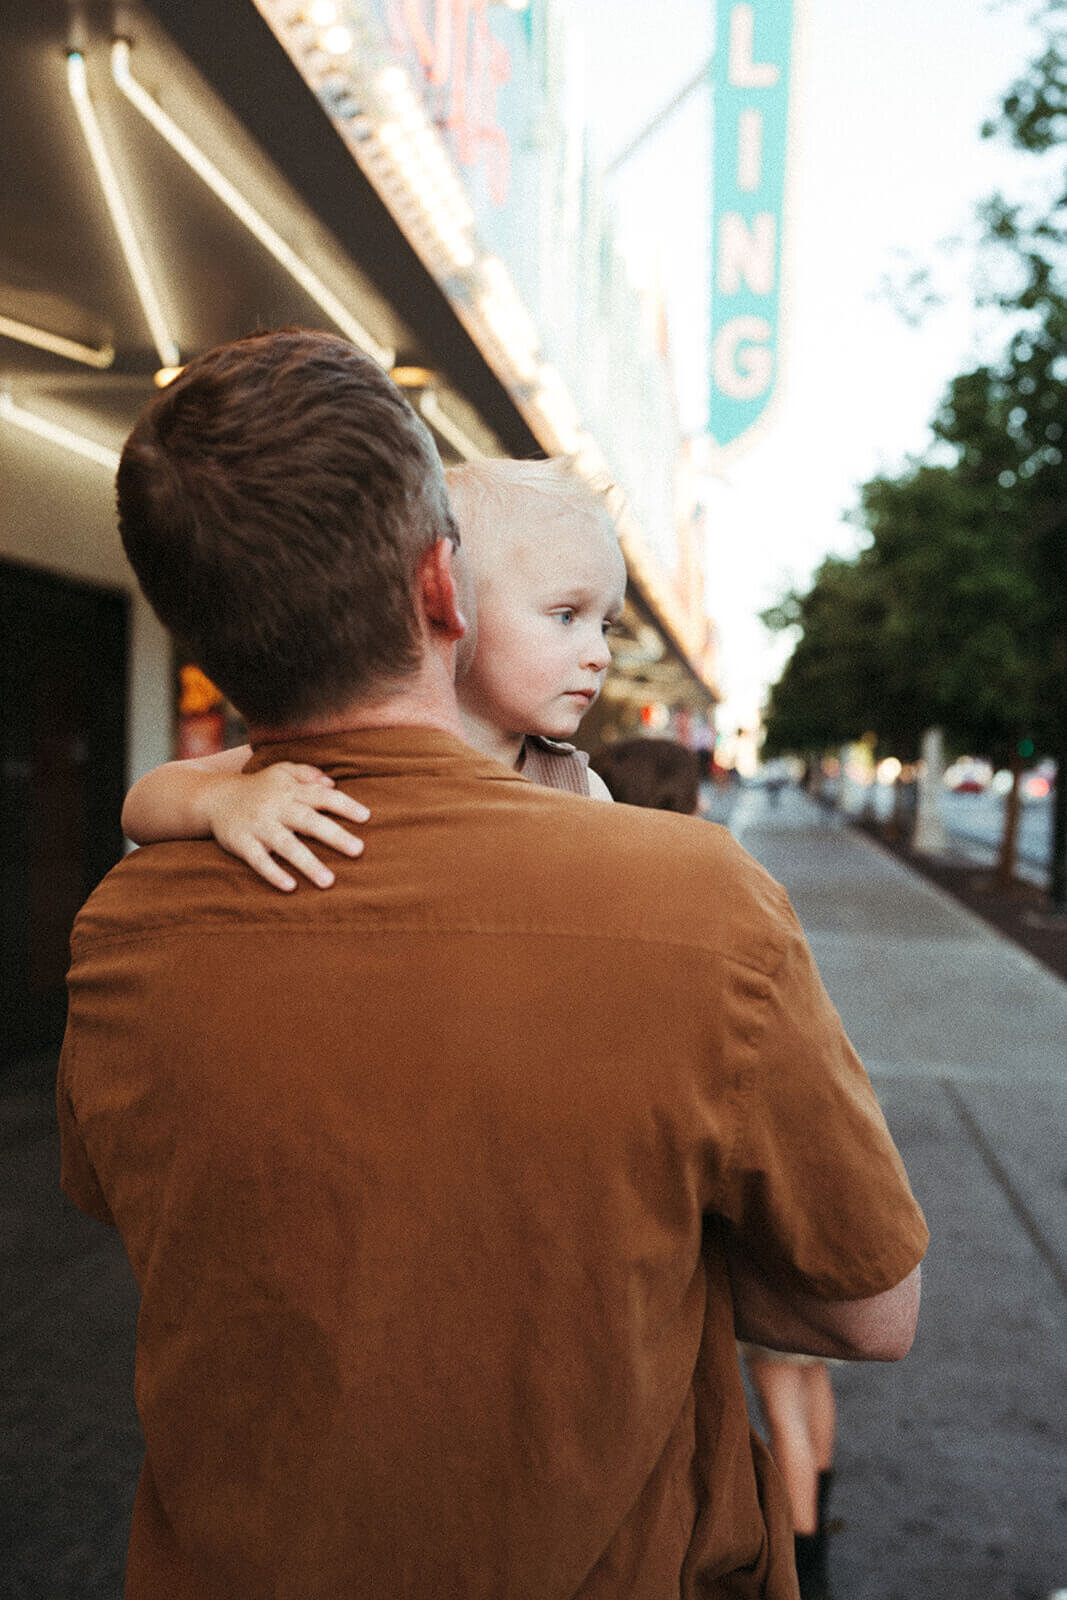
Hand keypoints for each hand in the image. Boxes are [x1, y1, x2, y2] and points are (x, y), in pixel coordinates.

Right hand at [204, 763, 368, 891]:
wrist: (214, 797)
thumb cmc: (258, 787)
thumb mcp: (281, 772)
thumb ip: (307, 774)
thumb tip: (333, 782)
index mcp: (290, 791)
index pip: (322, 796)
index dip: (344, 805)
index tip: (367, 818)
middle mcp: (276, 807)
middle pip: (309, 821)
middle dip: (334, 836)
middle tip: (358, 850)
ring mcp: (258, 826)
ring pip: (286, 845)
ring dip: (308, 863)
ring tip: (329, 882)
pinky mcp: (241, 843)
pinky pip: (258, 860)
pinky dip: (273, 873)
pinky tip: (291, 887)